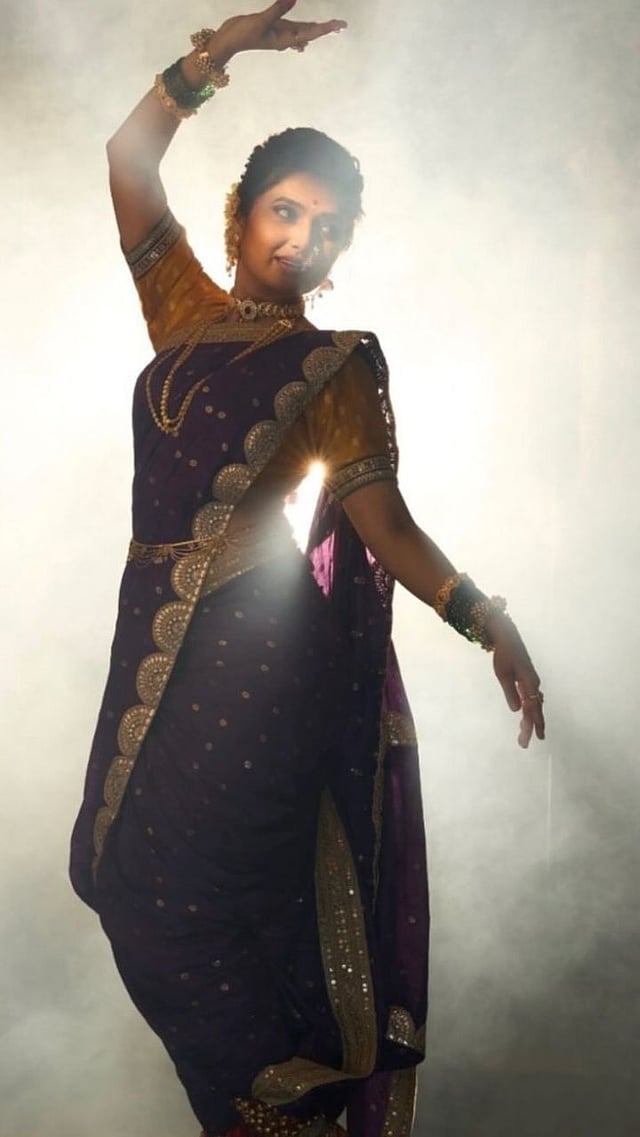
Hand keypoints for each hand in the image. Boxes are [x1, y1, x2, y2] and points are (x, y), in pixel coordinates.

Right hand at [209, 0, 346, 63]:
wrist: (227, 40)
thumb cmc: (243, 34)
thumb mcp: (261, 21)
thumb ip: (278, 9)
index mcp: (285, 39)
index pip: (310, 32)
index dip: (326, 28)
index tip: (340, 25)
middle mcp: (285, 37)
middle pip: (310, 32)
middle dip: (325, 28)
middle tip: (341, 25)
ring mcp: (279, 32)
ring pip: (302, 29)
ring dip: (316, 27)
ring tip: (331, 25)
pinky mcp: (273, 26)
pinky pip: (291, 24)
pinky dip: (302, 23)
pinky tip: (309, 24)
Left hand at [490, 616, 545, 748]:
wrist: (507, 637)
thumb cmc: (504, 655)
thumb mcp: (503, 674)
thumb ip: (510, 692)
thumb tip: (516, 711)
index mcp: (529, 684)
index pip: (532, 709)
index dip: (531, 725)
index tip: (530, 739)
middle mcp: (533, 685)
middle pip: (534, 710)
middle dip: (531, 727)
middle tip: (524, 744)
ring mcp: (531, 682)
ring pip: (534, 706)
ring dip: (531, 720)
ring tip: (528, 735)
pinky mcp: (527, 680)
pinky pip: (531, 699)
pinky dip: (530, 710)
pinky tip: (527, 716)